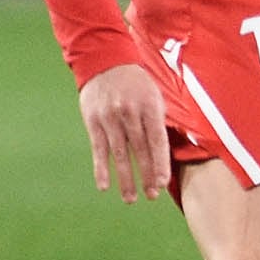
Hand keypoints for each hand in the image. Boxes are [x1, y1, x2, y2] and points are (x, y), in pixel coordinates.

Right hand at [80, 60, 173, 201]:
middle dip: (146, 175)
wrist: (105, 61)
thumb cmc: (136, 83)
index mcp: (149, 106)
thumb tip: (166, 154)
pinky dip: (101, 169)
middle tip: (151, 196)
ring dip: (125, 178)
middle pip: (139, 150)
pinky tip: (104, 186)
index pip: (157, 140)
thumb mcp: (154, 95)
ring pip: (119, 153)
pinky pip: (98, 149)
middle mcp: (129, 112)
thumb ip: (158, 122)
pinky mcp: (93, 121)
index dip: (160, 163)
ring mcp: (110, 117)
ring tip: (130, 199)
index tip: (163, 183)